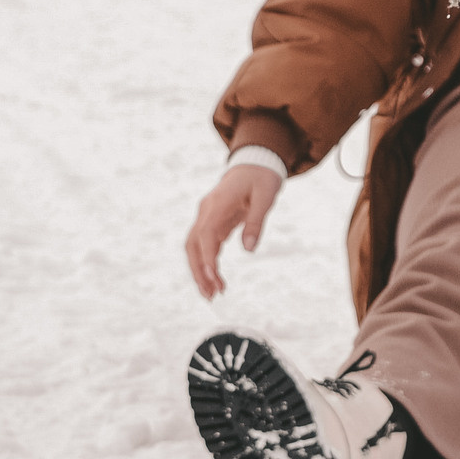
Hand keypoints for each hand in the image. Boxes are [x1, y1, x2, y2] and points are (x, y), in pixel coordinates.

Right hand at [186, 164, 279, 299]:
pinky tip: (215, 279)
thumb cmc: (261, 177)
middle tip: (211, 295)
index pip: (206, 235)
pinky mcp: (212, 222)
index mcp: (217, 203)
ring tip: (211, 294)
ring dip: (200, 271)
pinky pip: (205, 246)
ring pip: (195, 248)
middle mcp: (206, 211)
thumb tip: (250, 249)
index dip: (207, 259)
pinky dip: (207, 263)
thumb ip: (257, 221)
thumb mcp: (266, 196)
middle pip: (193, 245)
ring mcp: (207, 216)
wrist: (255, 163)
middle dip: (199, 271)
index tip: (213, 279)